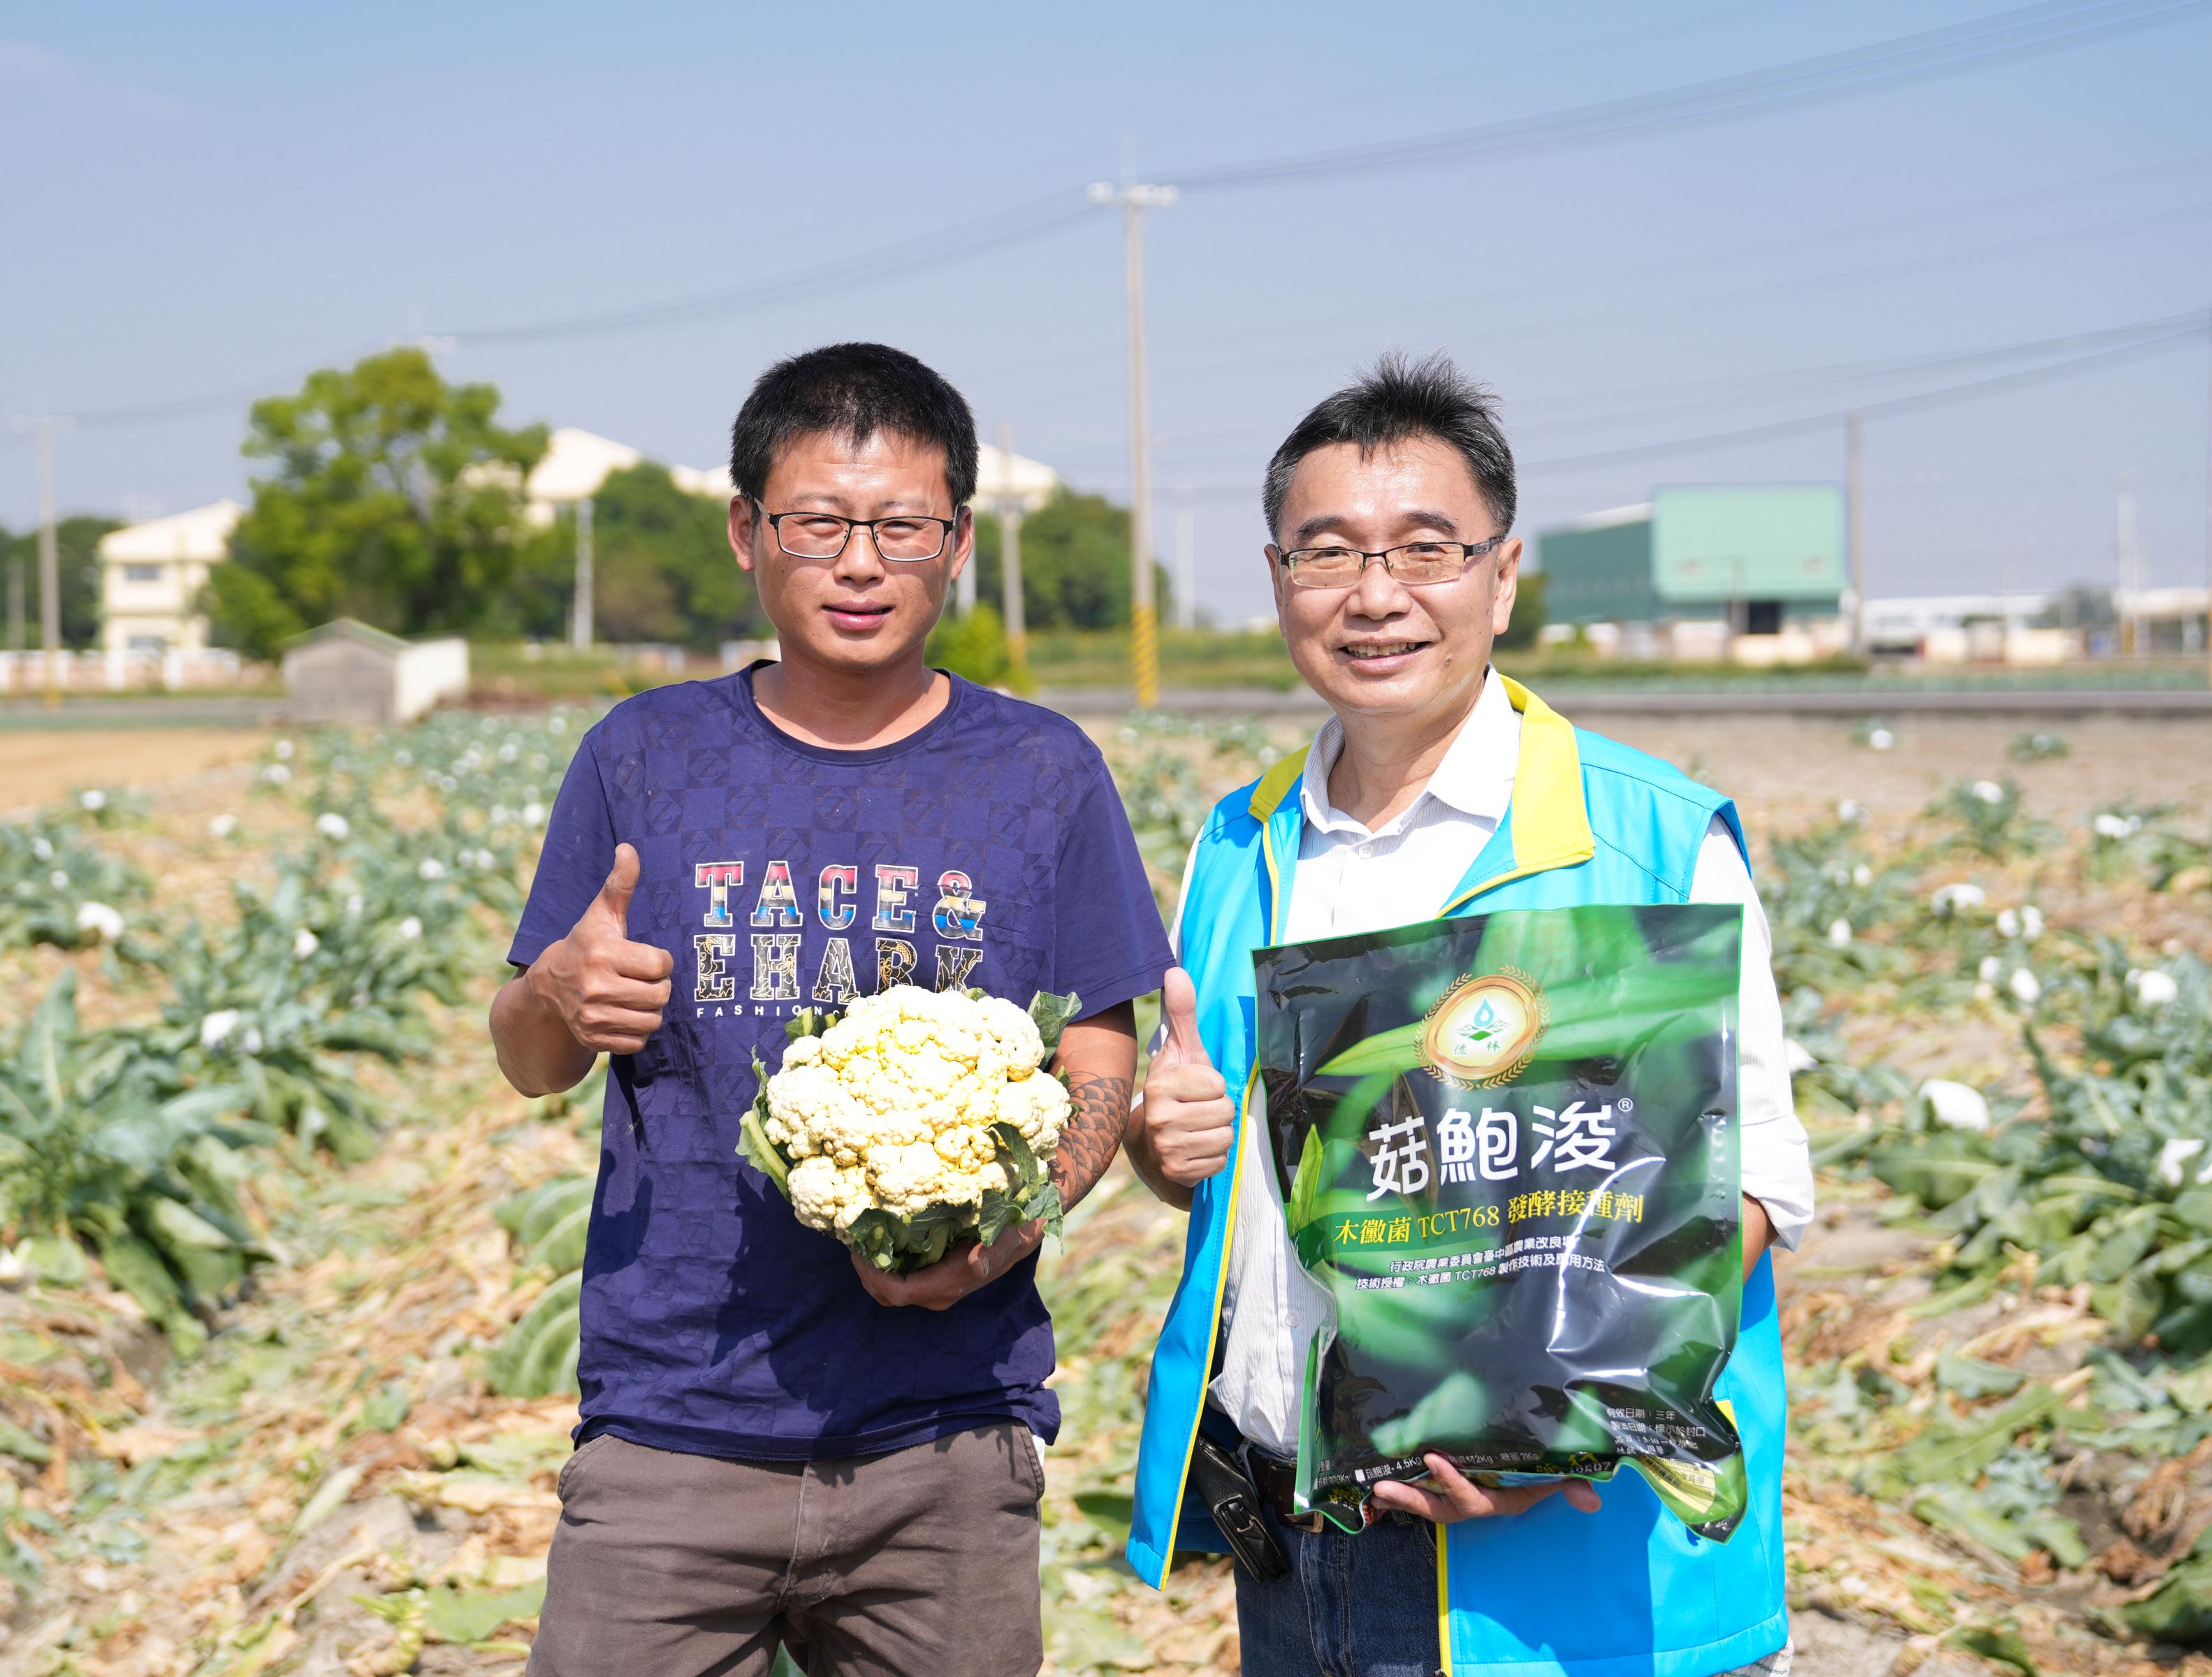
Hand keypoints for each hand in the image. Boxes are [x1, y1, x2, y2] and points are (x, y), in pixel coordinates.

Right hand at [528, 844, 674, 1054]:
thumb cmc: (586, 944)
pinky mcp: (593, 1040)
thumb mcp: (601, 914)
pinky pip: (638, 1041)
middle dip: (658, 985)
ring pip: (652, 1020)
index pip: (660, 965)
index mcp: (601, 954)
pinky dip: (637, 1030)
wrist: (548, 987)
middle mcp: (594, 987)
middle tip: (642, 978)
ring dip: (650, 1008)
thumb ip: (620, 883)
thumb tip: (628, 848)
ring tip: (635, 995)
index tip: (646, 957)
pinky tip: (624, 1014)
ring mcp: (592, 1017)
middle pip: (661, 994)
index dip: (660, 961)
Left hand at [852, 1221, 1044, 1310]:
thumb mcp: (1008, 1237)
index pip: (898, 1292)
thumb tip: (975, 1265)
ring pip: (890, 1291)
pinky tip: (879, 1240)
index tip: (858, 1249)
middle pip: (887, 1296)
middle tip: (854, 1241)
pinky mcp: (933, 1278)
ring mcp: (935, 1288)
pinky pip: (899, 1280)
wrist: (1025, 1234)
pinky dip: (883, 1264)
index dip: (872, 1275)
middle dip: (866, 1273)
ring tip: (862, 1239)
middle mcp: (939, 1292)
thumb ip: (991, 1252)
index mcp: (950, 1284)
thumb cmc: (1014, 1232)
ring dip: (872, 1269)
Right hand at [1137, 968, 1233, 1187]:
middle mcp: (1159, 1117)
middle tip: (1200, 1110)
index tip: (1197, 1088)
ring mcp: (1167, 1147)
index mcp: (1160, 1083)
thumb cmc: (1176, 1091)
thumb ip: (1182, 1014)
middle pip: (1225, 1111)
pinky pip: (1219, 1161)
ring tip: (1198, 1129)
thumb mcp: (1181, 1053)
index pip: (1217, 1083)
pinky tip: (1196, 1149)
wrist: (1150, 1145)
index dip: (1214, 1086)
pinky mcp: (1177, 1172)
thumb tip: (1175, 971)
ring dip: (1218, 1134)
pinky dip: (1213, 1157)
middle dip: (1219, 1111)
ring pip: (1225, 1137)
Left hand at [1368, 1454, 1601, 1523]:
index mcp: (1500, 1499)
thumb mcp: (1559, 1474)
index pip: (1474, 1499)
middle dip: (1413, 1498)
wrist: (1539, 1459)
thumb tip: (1592, 1501)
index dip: (1454, 1483)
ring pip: (1428, 1502)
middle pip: (1441, 1508)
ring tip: (1374, 1486)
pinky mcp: (1449, 1486)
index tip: (1435, 1460)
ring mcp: (1460, 1496)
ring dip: (1401, 1497)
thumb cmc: (1545, 1466)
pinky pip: (1423, 1493)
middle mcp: (1477, 1501)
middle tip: (1384, 1486)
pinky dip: (1401, 1493)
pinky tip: (1375, 1486)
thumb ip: (1571, 1484)